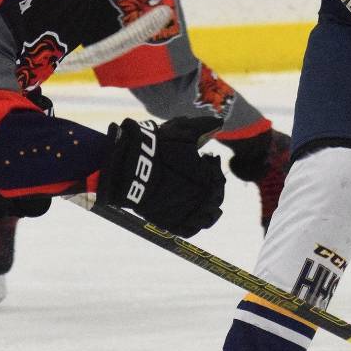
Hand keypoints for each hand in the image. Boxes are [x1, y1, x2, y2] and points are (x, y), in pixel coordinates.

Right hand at [97, 116, 225, 235]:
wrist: (130, 168)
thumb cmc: (159, 148)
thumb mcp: (184, 132)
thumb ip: (205, 126)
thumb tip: (220, 121)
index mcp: (208, 180)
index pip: (218, 177)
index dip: (212, 166)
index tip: (204, 159)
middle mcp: (201, 200)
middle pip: (215, 197)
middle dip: (211, 184)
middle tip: (200, 175)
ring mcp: (186, 214)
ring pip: (207, 218)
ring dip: (208, 207)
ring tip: (200, 196)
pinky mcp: (171, 224)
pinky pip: (190, 229)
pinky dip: (194, 223)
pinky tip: (191, 212)